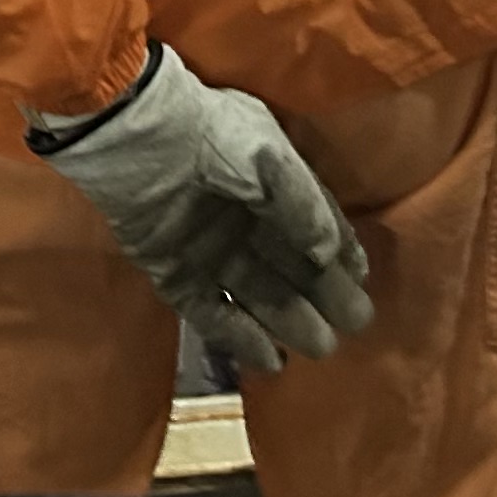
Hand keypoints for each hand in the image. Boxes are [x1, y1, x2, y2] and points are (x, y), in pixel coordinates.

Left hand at [29, 47, 373, 375]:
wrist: (135, 134)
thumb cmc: (210, 135)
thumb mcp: (270, 158)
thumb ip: (304, 207)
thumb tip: (329, 256)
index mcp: (267, 183)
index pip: (312, 224)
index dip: (339, 253)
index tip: (362, 282)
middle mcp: (240, 219)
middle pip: (288, 265)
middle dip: (322, 294)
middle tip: (353, 324)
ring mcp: (206, 248)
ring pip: (256, 293)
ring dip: (288, 320)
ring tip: (322, 347)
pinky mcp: (171, 270)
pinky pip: (210, 312)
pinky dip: (238, 337)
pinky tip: (270, 361)